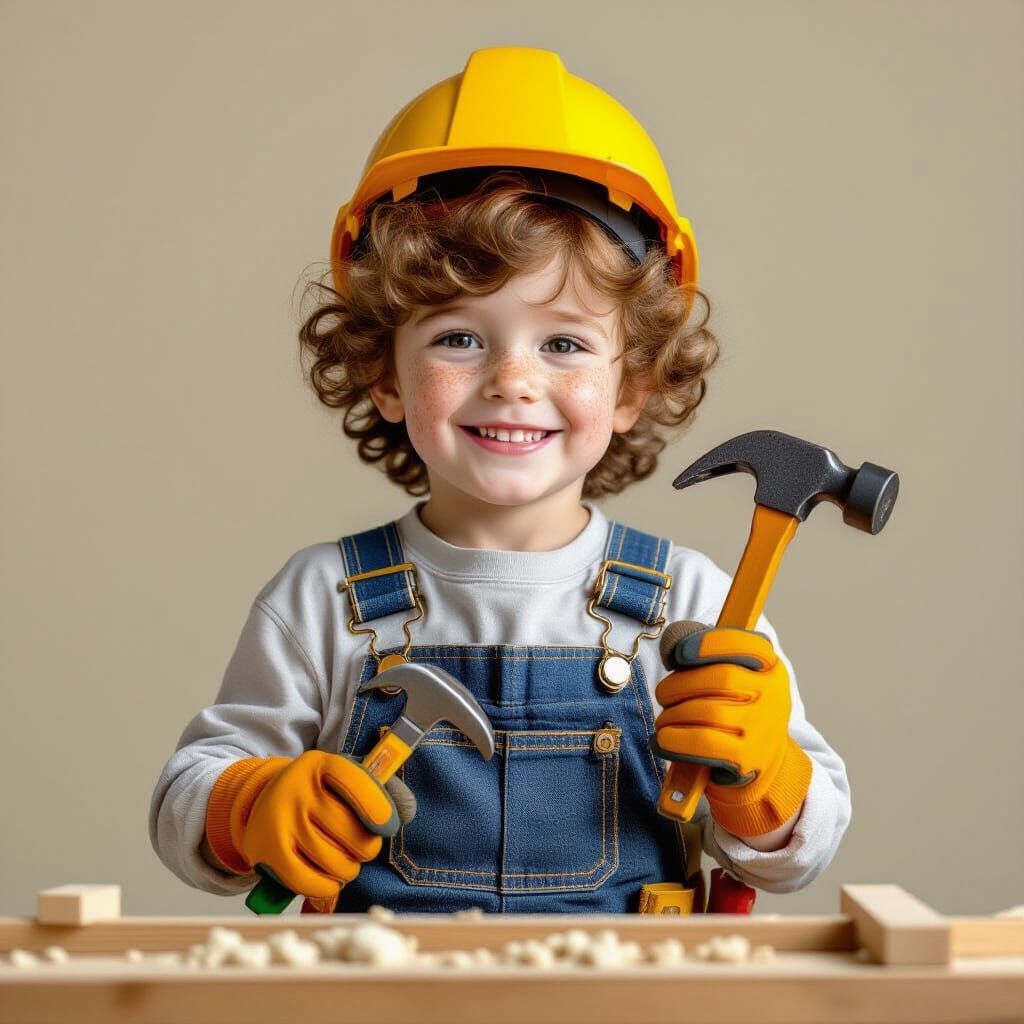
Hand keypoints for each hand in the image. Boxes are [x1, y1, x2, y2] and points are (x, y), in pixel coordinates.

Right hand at [207, 751, 414, 900]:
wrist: (261, 802)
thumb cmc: (318, 794)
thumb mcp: (345, 779)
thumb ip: (380, 791)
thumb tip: (409, 810)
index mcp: (321, 764)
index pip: (359, 785)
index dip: (381, 812)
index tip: (386, 827)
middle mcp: (297, 789)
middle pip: (355, 836)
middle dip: (365, 847)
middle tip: (355, 844)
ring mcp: (280, 821)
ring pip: (339, 864)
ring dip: (348, 869)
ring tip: (339, 858)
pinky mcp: (268, 853)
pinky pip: (314, 884)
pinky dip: (328, 888)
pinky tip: (326, 877)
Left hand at [652, 624, 810, 836]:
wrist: (760, 759)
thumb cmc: (734, 708)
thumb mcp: (729, 673)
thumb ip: (700, 649)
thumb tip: (672, 646)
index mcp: (769, 667)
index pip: (745, 644)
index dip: (709, 644)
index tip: (680, 653)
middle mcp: (773, 695)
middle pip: (721, 678)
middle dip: (680, 685)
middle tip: (663, 695)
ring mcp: (763, 728)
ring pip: (709, 712)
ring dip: (673, 715)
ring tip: (664, 720)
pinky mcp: (748, 758)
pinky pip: (703, 743)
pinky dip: (675, 740)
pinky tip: (663, 740)